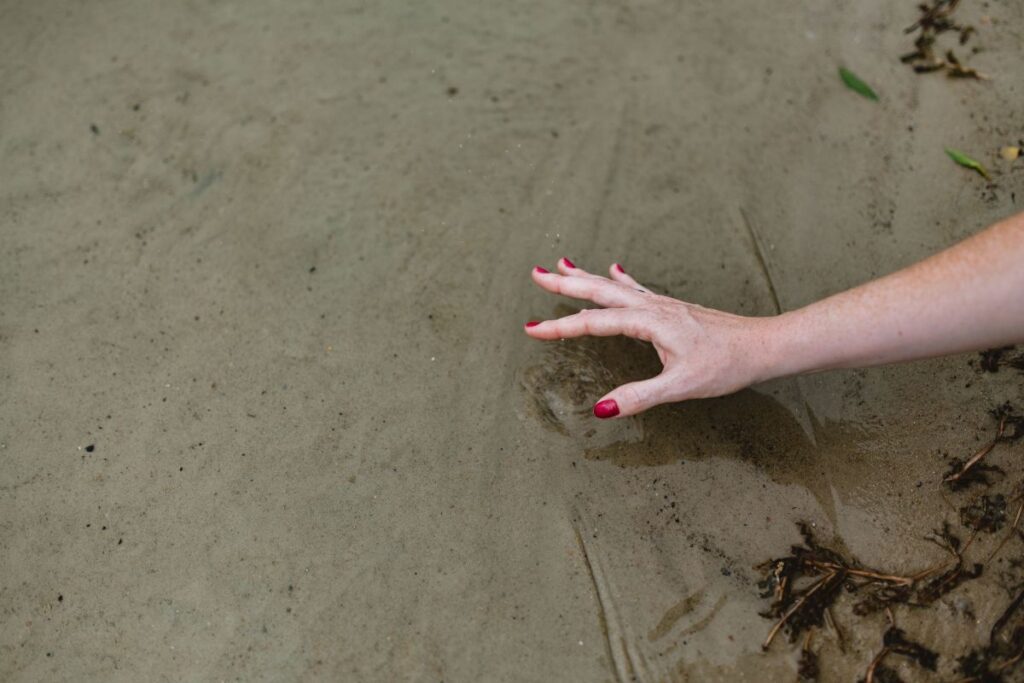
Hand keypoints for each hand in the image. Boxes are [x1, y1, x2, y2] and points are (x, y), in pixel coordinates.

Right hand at [525, 258, 781, 417]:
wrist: (762, 346)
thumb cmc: (726, 365)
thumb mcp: (680, 386)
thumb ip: (639, 397)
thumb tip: (601, 410)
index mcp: (649, 322)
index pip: (594, 322)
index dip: (560, 326)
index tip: (531, 329)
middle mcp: (652, 307)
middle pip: (599, 292)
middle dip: (565, 285)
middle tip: (534, 274)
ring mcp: (662, 305)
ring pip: (614, 287)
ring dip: (586, 277)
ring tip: (560, 266)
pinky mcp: (672, 309)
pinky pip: (636, 288)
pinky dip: (619, 278)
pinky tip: (613, 269)